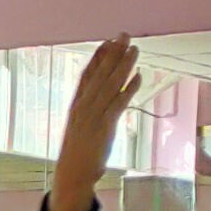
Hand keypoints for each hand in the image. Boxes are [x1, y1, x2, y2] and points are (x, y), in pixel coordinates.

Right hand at [46, 35, 138, 210]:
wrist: (72, 175)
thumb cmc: (77, 153)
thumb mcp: (79, 128)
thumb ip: (89, 111)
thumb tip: (102, 98)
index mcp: (76, 105)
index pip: (87, 74)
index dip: (97, 56)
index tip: (108, 41)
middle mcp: (83, 107)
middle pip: (100, 74)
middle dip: (113, 53)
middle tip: (124, 35)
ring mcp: (93, 116)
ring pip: (110, 85)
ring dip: (123, 65)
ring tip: (134, 49)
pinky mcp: (104, 127)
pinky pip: (118, 103)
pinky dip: (129, 89)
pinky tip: (138, 76)